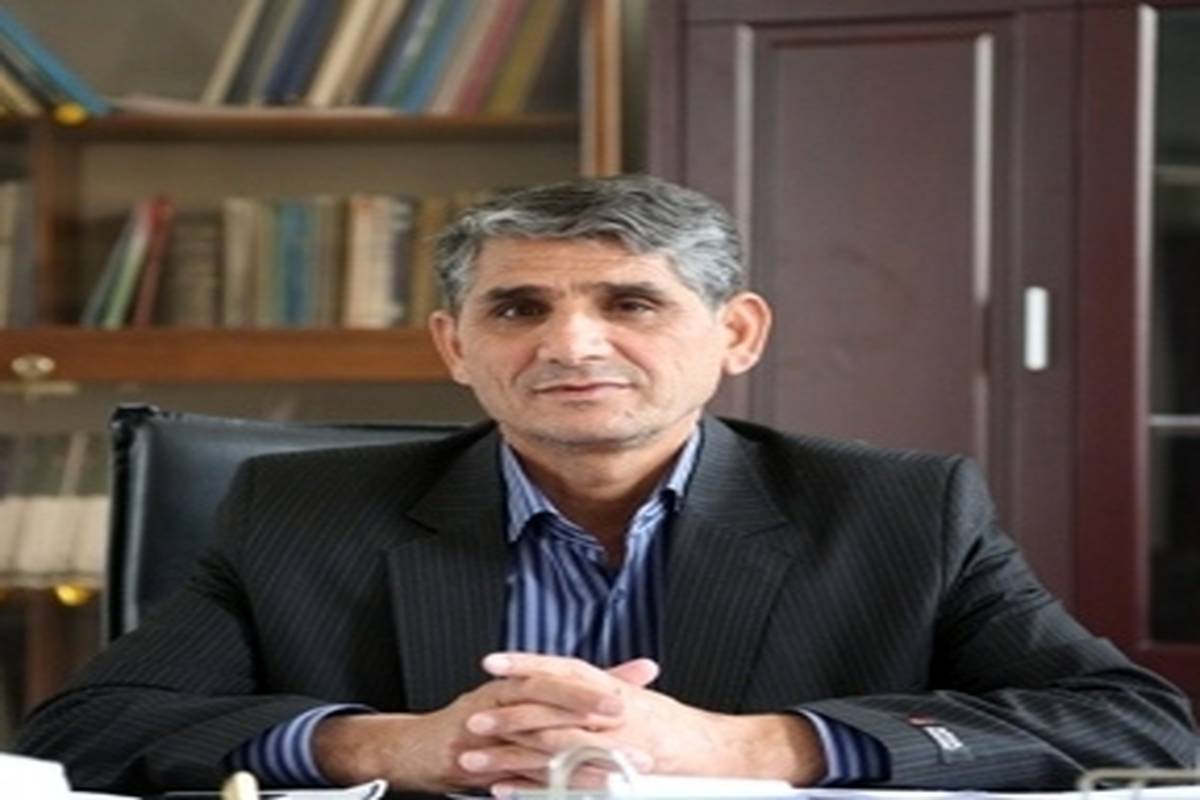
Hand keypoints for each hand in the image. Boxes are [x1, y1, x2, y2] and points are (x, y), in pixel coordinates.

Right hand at [311, 658, 655, 793]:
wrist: (418, 747)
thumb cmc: (477, 718)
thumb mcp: (526, 692)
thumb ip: (585, 684)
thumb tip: (639, 670)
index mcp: (516, 682)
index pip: (556, 680)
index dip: (588, 690)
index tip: (625, 698)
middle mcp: (502, 704)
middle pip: (549, 711)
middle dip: (590, 727)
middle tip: (629, 739)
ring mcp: (488, 736)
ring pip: (538, 747)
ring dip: (580, 763)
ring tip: (616, 775)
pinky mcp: (479, 765)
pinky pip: (517, 777)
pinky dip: (544, 786)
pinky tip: (569, 794)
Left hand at [462, 653, 825, 791]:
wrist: (720, 755)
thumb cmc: (679, 729)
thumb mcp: (641, 701)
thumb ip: (610, 686)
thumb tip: (575, 676)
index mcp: (612, 691)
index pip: (562, 672)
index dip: (526, 665)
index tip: (494, 662)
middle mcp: (610, 716)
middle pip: (548, 712)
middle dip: (506, 716)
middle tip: (472, 718)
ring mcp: (610, 750)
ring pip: (549, 751)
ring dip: (508, 756)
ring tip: (473, 759)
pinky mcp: (611, 780)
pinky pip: (565, 785)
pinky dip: (531, 788)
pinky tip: (503, 790)